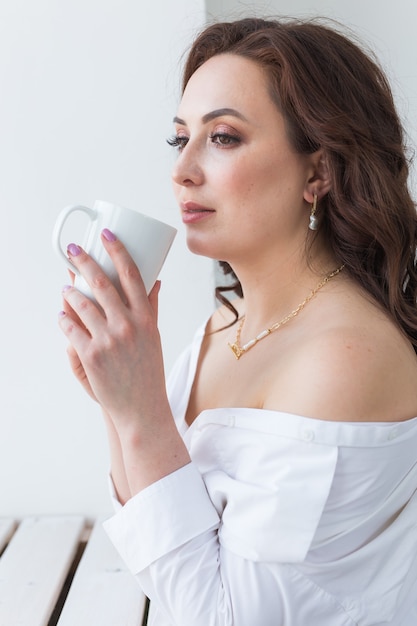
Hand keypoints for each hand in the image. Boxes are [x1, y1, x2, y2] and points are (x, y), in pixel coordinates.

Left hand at [58, 230, 169, 431]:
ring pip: (81, 304)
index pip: (132, 275)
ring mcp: (108, 340)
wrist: (142, 407)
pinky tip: (62, 316)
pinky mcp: (91, 356)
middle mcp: (128, 325)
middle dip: (83, 261)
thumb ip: (151, 308)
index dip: (117, 250)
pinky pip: (70, 329)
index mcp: (146, 317)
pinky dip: (64, 320)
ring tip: (65, 288)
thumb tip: (155, 280)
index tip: (106, 235)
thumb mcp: (155, 336)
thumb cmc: (149, 370)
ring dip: (69, 292)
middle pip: (102, 283)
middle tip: (73, 250)